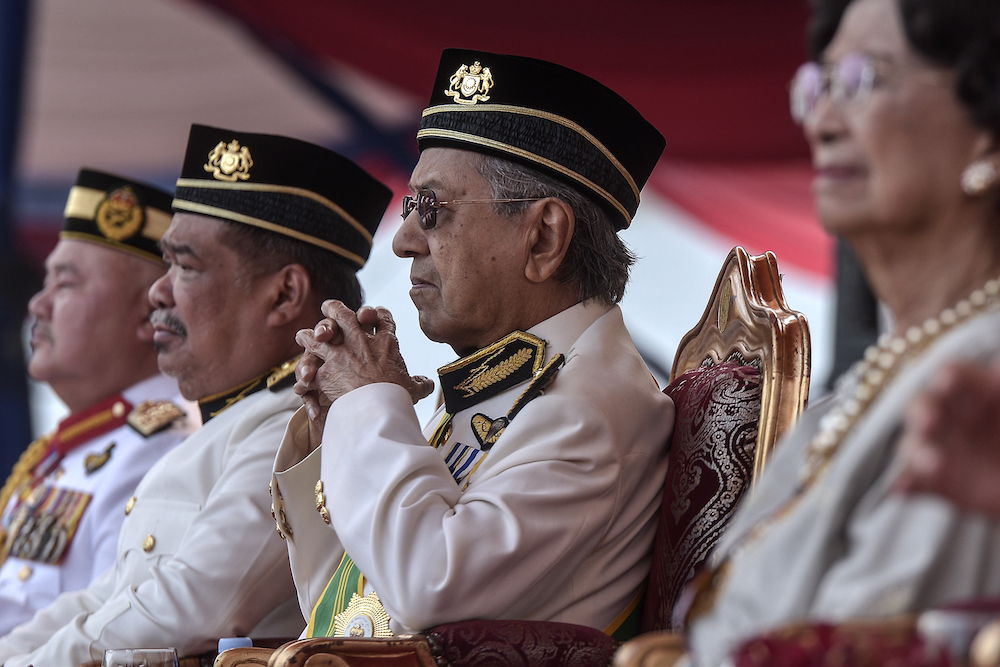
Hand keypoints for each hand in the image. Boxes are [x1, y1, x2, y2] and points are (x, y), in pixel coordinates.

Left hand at [296, 302, 433, 444]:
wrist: (378, 411)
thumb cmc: (398, 398)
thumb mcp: (413, 389)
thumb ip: (420, 384)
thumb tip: (429, 384)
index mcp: (386, 343)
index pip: (383, 317)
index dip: (376, 313)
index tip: (370, 316)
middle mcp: (361, 342)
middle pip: (344, 315)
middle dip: (334, 309)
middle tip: (328, 308)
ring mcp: (341, 354)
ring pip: (320, 335)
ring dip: (310, 334)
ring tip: (303, 336)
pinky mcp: (326, 372)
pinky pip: (311, 366)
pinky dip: (305, 372)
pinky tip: (302, 375)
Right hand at [895, 359, 999, 515]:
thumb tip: (998, 366)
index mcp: (977, 393)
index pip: (953, 376)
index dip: (948, 377)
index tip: (948, 382)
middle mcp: (950, 417)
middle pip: (923, 405)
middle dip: (922, 410)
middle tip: (929, 421)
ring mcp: (938, 448)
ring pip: (913, 444)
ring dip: (917, 451)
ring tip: (932, 464)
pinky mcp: (934, 481)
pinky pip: (913, 481)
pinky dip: (903, 484)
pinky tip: (900, 489)